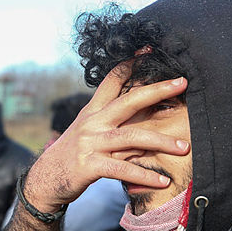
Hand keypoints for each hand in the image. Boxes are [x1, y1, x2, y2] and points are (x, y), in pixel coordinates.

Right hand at [24, 67, 189, 212]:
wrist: (46, 179)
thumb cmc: (75, 154)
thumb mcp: (91, 132)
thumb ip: (116, 122)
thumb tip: (147, 112)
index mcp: (93, 111)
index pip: (112, 80)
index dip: (130, 64)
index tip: (149, 49)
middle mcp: (92, 123)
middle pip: (128, 101)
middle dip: (156, 90)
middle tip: (182, 83)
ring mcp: (90, 143)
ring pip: (131, 137)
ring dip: (161, 142)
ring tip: (185, 148)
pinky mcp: (89, 166)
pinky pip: (121, 170)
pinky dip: (144, 176)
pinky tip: (163, 181)